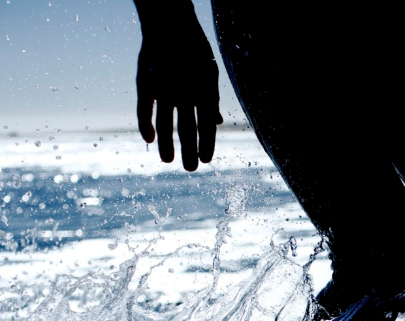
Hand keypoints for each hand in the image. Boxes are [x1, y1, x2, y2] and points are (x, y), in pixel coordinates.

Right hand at [136, 18, 222, 171]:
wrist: (170, 23)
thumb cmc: (193, 51)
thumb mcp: (209, 73)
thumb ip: (211, 99)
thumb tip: (216, 124)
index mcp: (204, 88)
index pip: (207, 124)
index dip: (207, 143)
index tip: (206, 160)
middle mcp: (185, 90)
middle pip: (188, 127)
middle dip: (189, 150)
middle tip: (190, 169)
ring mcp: (164, 86)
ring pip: (165, 122)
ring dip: (167, 144)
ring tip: (169, 161)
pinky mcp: (146, 80)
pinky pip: (144, 107)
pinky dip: (145, 124)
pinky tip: (148, 139)